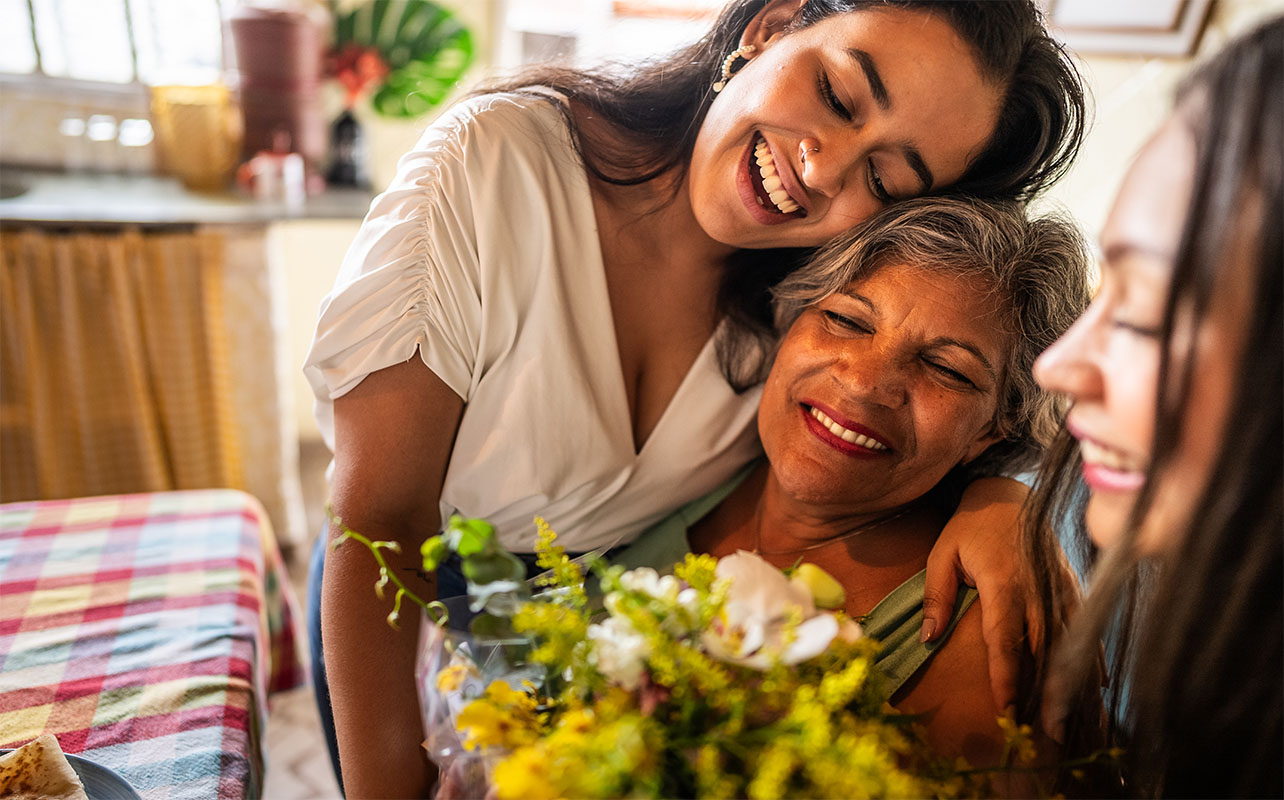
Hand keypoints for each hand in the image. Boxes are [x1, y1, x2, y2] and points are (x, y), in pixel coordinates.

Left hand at [922, 478, 1080, 719]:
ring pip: (1069, 642)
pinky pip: (1083, 626)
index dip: (1006, 675)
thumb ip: (936, 595)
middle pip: (1044, 649)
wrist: (1008, 492)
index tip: (1006, 707)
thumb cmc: (969, 526)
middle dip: (1045, 692)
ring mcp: (1060, 586)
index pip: (1005, 638)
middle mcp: (1037, 588)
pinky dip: (1090, 656)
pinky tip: (1096, 686)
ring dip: (1071, 682)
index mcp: (1003, 581)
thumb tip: (928, 637)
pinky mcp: (1072, 585)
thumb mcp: (942, 553)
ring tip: (1071, 720)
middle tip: (1049, 732)